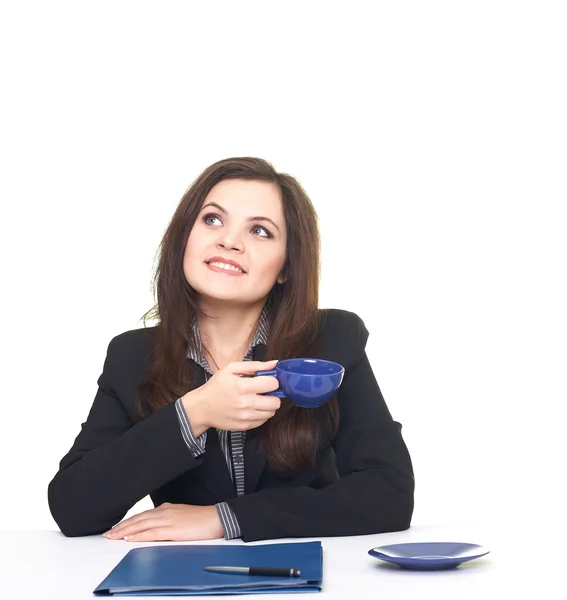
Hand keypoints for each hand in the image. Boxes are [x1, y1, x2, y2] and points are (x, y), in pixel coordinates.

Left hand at [103, 503, 223, 541]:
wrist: (217, 518)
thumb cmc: (202, 519)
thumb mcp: (181, 517)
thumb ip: (168, 521)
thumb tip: (156, 529)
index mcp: (167, 509)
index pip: (142, 516)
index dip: (128, 522)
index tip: (116, 528)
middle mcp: (165, 512)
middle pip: (138, 519)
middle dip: (121, 527)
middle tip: (108, 533)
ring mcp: (168, 520)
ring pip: (141, 525)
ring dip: (125, 531)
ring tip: (113, 536)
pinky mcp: (173, 529)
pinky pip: (152, 532)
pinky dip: (139, 535)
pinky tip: (130, 538)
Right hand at [182, 360, 280, 434]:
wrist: (202, 407)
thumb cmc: (216, 386)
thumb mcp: (231, 369)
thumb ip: (255, 365)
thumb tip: (274, 364)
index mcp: (243, 386)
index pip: (273, 384)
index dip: (273, 381)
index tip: (267, 380)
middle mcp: (246, 403)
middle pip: (276, 402)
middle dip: (273, 395)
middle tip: (265, 391)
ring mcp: (246, 417)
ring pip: (271, 412)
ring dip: (268, 405)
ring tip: (258, 400)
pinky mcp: (245, 426)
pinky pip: (263, 421)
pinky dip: (261, 414)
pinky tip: (253, 408)